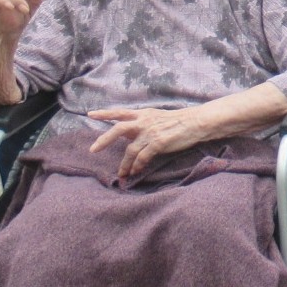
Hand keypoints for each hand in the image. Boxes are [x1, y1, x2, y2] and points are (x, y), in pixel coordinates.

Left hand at [89, 106, 206, 179]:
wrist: (196, 122)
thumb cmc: (178, 121)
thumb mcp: (157, 117)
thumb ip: (141, 124)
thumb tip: (127, 133)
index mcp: (143, 114)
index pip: (120, 112)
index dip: (105, 113)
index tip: (90, 114)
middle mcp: (144, 122)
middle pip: (118, 129)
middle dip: (104, 139)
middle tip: (93, 150)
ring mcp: (151, 132)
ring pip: (130, 150)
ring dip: (124, 164)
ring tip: (121, 174)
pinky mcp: (159, 142)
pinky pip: (143, 157)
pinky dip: (137, 165)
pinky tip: (136, 171)